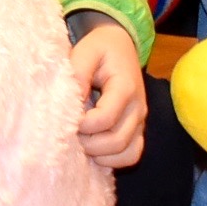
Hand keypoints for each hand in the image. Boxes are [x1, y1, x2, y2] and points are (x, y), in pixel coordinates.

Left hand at [70, 18, 146, 169]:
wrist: (120, 45)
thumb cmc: (100, 48)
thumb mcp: (86, 51)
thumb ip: (77, 74)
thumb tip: (70, 104)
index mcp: (125, 88)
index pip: (105, 119)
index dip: (83, 125)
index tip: (66, 119)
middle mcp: (137, 108)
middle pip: (116, 141)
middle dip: (88, 143)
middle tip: (70, 133)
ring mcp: (139, 122)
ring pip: (125, 153)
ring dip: (99, 154)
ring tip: (81, 141)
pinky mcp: (137, 130)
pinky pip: (131, 155)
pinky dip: (112, 160)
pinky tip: (94, 149)